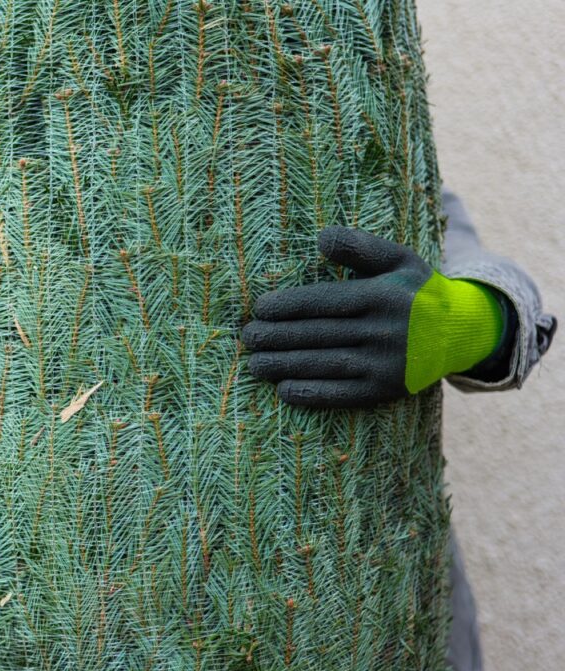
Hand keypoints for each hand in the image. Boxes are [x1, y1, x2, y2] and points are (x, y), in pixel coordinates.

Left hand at [241, 226, 503, 407]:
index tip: (258, 309)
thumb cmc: (417, 291)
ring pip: (326, 365)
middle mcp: (385, 331)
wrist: (463, 333)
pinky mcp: (386, 391)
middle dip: (278, 336)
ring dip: (286, 366)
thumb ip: (360, 247)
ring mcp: (386, 364)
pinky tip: (284, 390)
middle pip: (320, 334)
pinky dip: (313, 394)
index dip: (289, 306)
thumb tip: (321, 236)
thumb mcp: (398, 259)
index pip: (326, 301)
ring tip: (255, 364)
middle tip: (247, 337)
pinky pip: (343, 394)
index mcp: (383, 296)